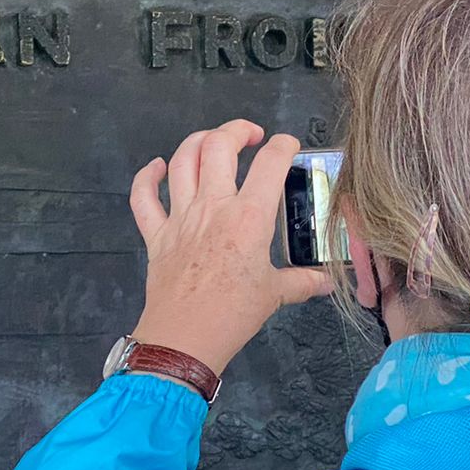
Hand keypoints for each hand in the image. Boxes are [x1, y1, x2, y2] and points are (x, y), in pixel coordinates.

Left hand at [128, 120, 335, 374]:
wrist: (184, 339)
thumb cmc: (232, 315)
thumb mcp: (274, 295)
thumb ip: (302, 281)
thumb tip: (325, 282)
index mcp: (248, 218)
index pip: (270, 163)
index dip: (283, 145)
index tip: (288, 145)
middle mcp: (213, 207)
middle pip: (218, 146)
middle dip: (237, 130)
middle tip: (250, 136)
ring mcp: (180, 218)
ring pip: (182, 161)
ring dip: (197, 141)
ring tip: (212, 142)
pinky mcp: (156, 235)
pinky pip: (143, 197)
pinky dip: (147, 177)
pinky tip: (157, 167)